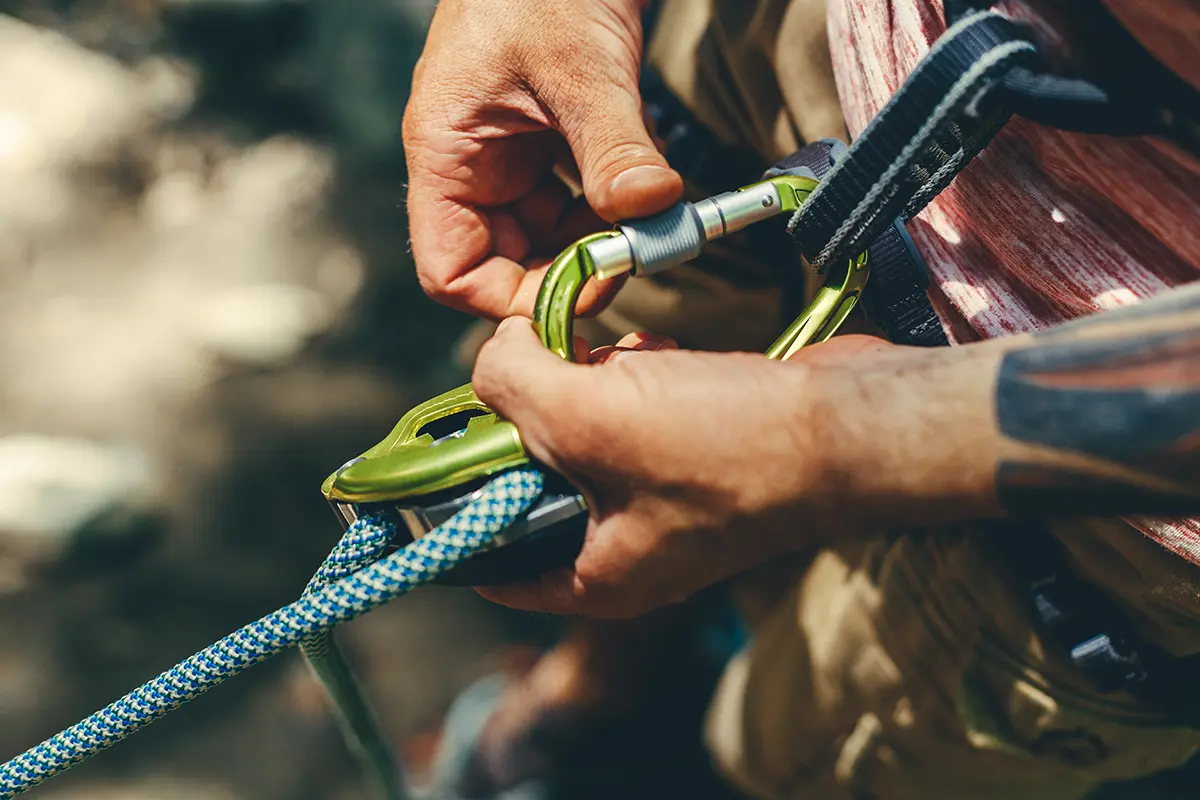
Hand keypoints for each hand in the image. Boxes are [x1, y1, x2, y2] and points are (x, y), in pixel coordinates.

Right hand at [403, 0, 682, 320]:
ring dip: (596, 240)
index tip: (580, 289)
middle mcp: (472, 167)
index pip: (451, 271)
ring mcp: (510, 156)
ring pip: (547, 235)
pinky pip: (574, 200)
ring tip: (645, 221)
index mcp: (446, 156)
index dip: (509, 300)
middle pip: (505, 263)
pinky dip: (611, 206)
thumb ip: (614, 146)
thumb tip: (652, 210)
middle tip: (630, 258)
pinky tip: (644, 186)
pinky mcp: (547, 142)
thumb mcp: (580, 68)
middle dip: (568, 269)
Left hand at [470, 317, 893, 618]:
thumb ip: (512, 388)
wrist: (849, 425)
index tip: (436, 447)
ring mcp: (661, 496)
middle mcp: (623, 546)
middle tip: (536, 369)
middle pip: (533, 480)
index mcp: (592, 576)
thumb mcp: (590, 418)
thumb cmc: (725, 446)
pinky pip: (631, 410)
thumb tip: (490, 354)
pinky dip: (630, 375)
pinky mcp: (692, 448)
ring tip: (612, 358)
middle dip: (530, 417)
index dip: (452, 506)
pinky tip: (652, 348)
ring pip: (582, 433)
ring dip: (584, 384)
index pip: (488, 560)